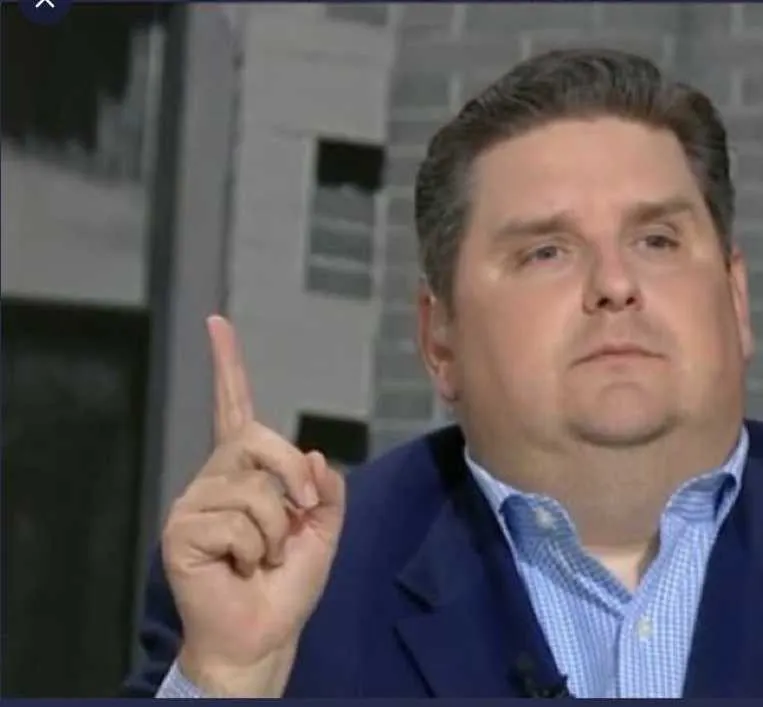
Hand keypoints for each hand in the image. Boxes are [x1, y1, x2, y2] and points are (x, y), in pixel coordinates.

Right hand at [161, 316, 346, 696]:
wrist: (265, 633)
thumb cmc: (287, 583)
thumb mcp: (323, 530)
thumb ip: (325, 490)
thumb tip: (310, 457)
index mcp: (246, 472)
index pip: (235, 410)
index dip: (228, 367)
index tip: (218, 324)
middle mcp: (214, 479)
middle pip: (257, 438)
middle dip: (291, 478)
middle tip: (300, 517)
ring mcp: (194, 503)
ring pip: (254, 489)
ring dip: (277, 530)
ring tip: (263, 557)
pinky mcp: (182, 531)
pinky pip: (238, 523)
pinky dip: (256, 550)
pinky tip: (241, 568)